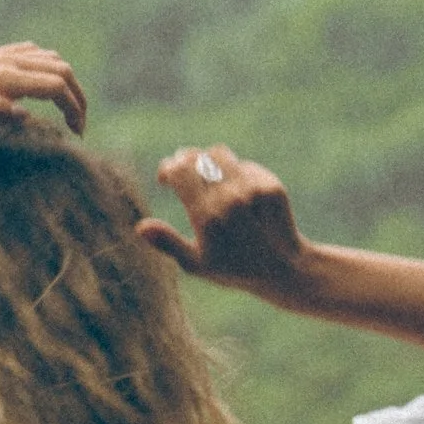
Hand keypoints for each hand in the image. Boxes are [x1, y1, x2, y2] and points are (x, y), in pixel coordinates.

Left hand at [0, 43, 86, 142]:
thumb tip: (23, 111)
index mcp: (2, 79)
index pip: (55, 86)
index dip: (74, 107)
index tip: (77, 132)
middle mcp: (4, 60)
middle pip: (59, 68)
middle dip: (76, 95)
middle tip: (78, 122)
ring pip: (48, 57)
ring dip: (63, 80)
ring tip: (65, 107)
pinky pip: (30, 51)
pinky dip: (46, 65)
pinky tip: (42, 85)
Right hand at [136, 147, 307, 297]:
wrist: (284, 270)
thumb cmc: (233, 269)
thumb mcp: (196, 264)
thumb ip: (167, 243)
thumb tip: (140, 227)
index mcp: (207, 217)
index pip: (179, 170)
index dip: (167, 169)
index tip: (165, 178)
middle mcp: (230, 200)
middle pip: (196, 157)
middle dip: (183, 161)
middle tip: (182, 174)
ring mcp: (253, 191)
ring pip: (219, 154)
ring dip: (207, 161)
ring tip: (206, 177)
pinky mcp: (271, 186)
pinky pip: (244, 165)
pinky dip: (233, 172)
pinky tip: (233, 190)